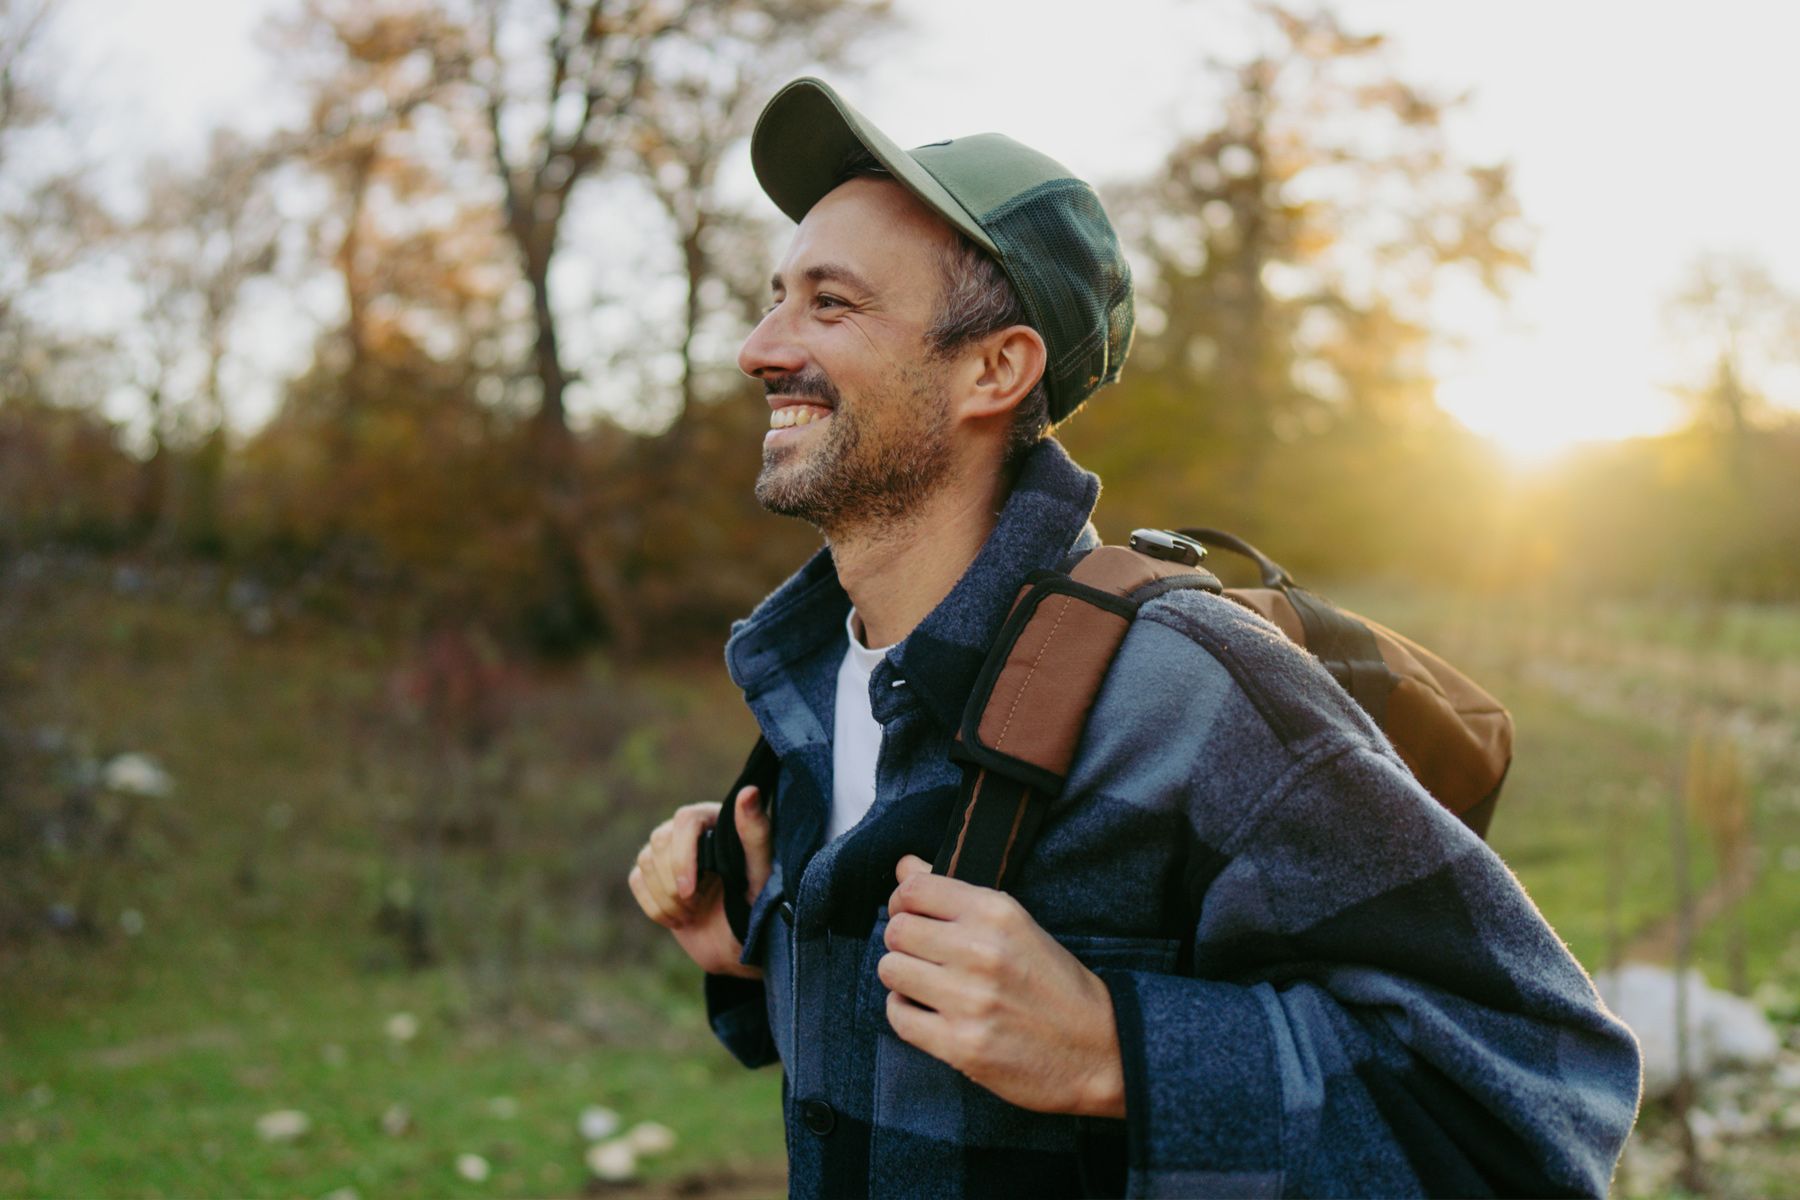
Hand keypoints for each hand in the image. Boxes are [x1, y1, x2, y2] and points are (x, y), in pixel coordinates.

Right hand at [627, 786, 771, 979]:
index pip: (685, 820)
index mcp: (717, 821)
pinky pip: (637, 880)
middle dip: (673, 882)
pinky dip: (654, 906)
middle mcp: (690, 831)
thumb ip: (756, 834)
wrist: (741, 944)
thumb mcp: (762, 873)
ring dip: (666, 897)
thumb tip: (748, 792)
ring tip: (693, 913)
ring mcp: (669, 853)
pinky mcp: (653, 876)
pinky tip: (679, 919)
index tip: (690, 890)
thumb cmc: (759, 905)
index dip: (682, 856)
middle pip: (660, 841)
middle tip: (698, 906)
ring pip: (645, 861)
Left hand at [879, 855, 1125, 1117]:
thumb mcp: (1016, 926)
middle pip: (897, 930)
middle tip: (923, 956)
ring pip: (891, 971)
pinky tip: (929, 1012)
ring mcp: (968, 1000)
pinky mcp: (960, 1045)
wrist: (1099, 1050)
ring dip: (903, 978)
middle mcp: (980, 951)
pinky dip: (907, 1013)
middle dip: (903, 942)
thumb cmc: (1056, 985)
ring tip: (928, 985)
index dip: (903, 902)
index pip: (914, 889)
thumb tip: (903, 867)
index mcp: (997, 913)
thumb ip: (956, 895)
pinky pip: (899, 1017)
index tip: (913, 915)